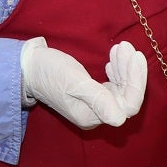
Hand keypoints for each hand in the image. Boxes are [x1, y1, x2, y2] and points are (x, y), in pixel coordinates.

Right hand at [21, 37, 144, 128]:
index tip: (135, 55)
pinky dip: (118, 70)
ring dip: (125, 67)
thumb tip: (120, 120)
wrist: (30, 67)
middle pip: (127, 96)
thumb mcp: (75, 83)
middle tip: (126, 46)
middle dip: (130, 71)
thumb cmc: (49, 73)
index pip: (128, 105)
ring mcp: (96, 105)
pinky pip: (114, 84)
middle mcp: (96, 115)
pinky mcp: (94, 94)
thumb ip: (97, 100)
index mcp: (92, 117)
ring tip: (121, 47)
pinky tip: (114, 59)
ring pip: (122, 88)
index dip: (136, 81)